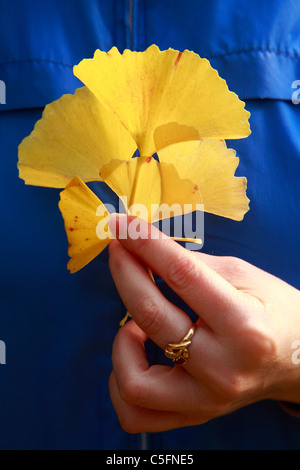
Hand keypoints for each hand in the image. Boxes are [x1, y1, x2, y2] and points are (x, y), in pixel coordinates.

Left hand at [107, 215, 299, 432]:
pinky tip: (137, 352)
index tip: (122, 223)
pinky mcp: (193, 414)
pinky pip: (135, 413)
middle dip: (126, 272)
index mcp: (245, 326)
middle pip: (153, 317)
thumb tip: (143, 251)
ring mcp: (206, 400)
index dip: (145, 243)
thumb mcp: (243, 275)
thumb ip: (192, 265)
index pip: (182, 275)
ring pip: (133, 382)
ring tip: (135, 323)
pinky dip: (123, 378)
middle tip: (118, 248)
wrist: (298, 359)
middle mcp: (224, 369)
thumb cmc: (273, 310)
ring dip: (121, 343)